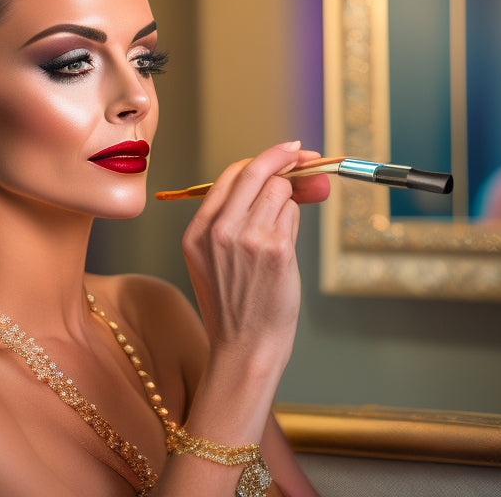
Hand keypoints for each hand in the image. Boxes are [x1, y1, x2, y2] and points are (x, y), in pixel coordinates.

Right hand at [181, 142, 328, 372]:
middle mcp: (219, 229)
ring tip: (281, 234)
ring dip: (290, 201)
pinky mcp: (276, 248)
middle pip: (256, 170)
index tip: (282, 154)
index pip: (230, 175)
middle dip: (284, 156)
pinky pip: (293, 212)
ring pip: (280, 189)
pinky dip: (295, 220)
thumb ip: (234, 217)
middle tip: (303, 152)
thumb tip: (278, 178)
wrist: (245, 349)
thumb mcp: (213, 260)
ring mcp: (248, 237)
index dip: (261, 160)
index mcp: (197, 230)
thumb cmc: (235, 306)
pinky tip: (286, 247)